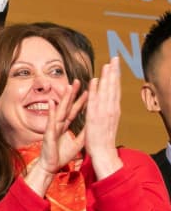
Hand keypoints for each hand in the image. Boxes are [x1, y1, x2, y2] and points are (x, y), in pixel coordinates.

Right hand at [24, 80, 86, 193]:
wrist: (50, 166)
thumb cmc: (61, 155)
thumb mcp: (77, 143)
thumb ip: (83, 133)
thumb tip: (92, 126)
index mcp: (66, 126)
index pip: (75, 111)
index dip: (82, 101)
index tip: (89, 90)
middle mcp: (59, 124)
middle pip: (67, 106)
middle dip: (73, 94)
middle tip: (78, 81)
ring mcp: (53, 127)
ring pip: (60, 110)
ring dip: (63, 99)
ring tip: (67, 87)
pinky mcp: (48, 133)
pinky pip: (51, 121)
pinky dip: (51, 112)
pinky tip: (51, 102)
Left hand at [84, 57, 122, 178]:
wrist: (102, 153)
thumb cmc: (102, 139)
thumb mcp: (107, 121)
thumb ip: (108, 111)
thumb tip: (108, 102)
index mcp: (113, 110)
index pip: (115, 89)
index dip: (115, 76)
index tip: (116, 65)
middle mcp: (111, 109)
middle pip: (114, 87)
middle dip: (114, 72)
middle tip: (115, 58)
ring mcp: (104, 113)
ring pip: (107, 91)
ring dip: (107, 77)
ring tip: (107, 64)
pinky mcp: (95, 117)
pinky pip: (95, 101)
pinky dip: (95, 90)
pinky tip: (94, 80)